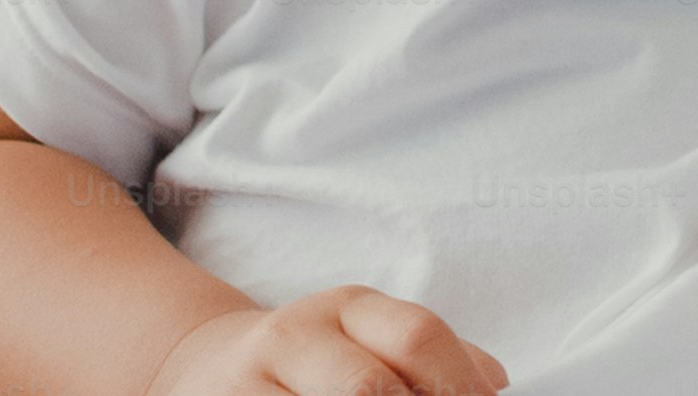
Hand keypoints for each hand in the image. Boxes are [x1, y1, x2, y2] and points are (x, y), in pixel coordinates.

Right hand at [152, 288, 506, 395]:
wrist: (202, 368)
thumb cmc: (311, 363)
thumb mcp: (367, 340)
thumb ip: (433, 358)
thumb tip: (495, 383)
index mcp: (347, 309)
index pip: (418, 337)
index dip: (457, 386)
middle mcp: (293, 335)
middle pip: (369, 387)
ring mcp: (246, 380)